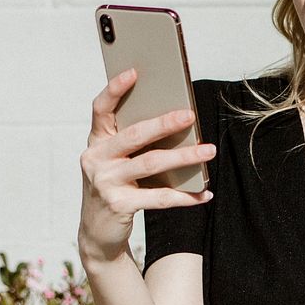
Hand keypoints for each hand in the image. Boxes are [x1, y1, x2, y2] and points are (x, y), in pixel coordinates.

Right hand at [77, 68, 214, 265]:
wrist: (97, 232)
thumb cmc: (113, 185)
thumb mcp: (114, 160)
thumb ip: (132, 142)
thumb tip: (175, 122)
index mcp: (95, 141)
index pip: (100, 109)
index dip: (114, 89)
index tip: (134, 72)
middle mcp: (95, 158)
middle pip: (134, 135)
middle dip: (164, 124)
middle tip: (189, 116)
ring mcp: (105, 182)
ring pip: (151, 164)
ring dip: (184, 157)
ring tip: (208, 151)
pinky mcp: (119, 205)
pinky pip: (158, 197)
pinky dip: (185, 196)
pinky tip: (204, 193)